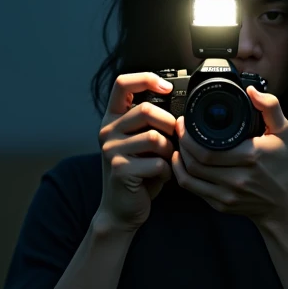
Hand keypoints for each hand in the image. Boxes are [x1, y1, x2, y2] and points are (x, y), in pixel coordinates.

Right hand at [95, 72, 178, 233]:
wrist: (121, 209)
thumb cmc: (138, 174)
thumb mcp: (141, 143)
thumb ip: (151, 124)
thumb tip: (180, 111)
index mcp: (112, 119)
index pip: (122, 83)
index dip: (147, 79)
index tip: (167, 87)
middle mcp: (107, 131)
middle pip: (147, 110)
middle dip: (169, 125)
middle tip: (173, 140)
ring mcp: (111, 150)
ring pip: (154, 137)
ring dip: (169, 151)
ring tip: (166, 161)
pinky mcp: (120, 169)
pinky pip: (157, 161)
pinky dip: (166, 171)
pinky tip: (160, 176)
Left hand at [171, 86, 287, 222]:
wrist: (282, 202)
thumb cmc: (281, 165)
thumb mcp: (283, 132)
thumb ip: (271, 107)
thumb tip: (252, 91)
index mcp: (251, 157)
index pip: (208, 148)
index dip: (190, 135)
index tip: (185, 121)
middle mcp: (238, 178)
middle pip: (196, 161)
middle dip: (182, 143)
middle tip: (180, 129)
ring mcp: (228, 194)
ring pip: (190, 175)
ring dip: (179, 158)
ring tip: (180, 144)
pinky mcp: (220, 204)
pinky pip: (192, 188)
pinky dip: (182, 174)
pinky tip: (181, 162)